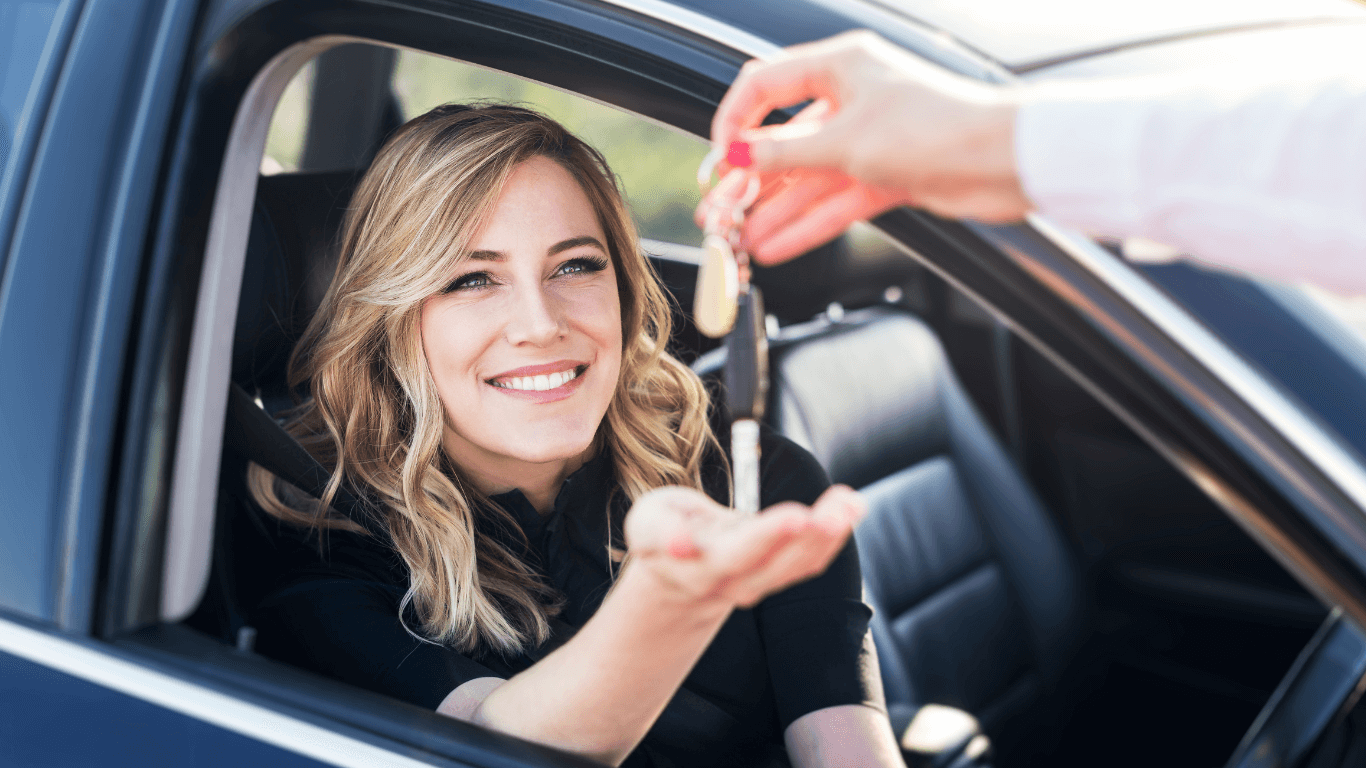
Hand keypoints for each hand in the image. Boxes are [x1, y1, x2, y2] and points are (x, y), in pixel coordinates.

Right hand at [623, 485, 864, 608]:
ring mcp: (759, 583)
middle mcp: (731, 581)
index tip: (795, 518)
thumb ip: (662, 531)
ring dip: (828, 534)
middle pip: (772, 563)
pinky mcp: (779, 576)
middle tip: (827, 513)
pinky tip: (850, 505)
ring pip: (798, 564)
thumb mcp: (648, 523)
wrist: (678, 580)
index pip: (734, 554)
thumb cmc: (663, 533)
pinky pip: (811, 560)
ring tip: (849, 501)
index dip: (765, 538)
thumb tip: (680, 543)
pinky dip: (834, 533)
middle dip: (802, 537)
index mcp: (699, 564)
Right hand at [697, 30, 1028, 265]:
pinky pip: (834, 201)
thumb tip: (736, 158)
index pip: (764, 86)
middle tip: (718, 211)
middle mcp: (852, 98)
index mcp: (840, 65)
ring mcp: (869, 140)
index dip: (734, 122)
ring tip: (739, 240)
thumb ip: (783, 153)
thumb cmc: (935, 127)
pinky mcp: (887, 175)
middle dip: (749, 180)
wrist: (1004, 161)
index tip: (718, 160)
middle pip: (784, 140)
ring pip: (808, 177)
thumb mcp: (843, 141)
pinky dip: (807, 224)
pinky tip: (777, 246)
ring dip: (774, 210)